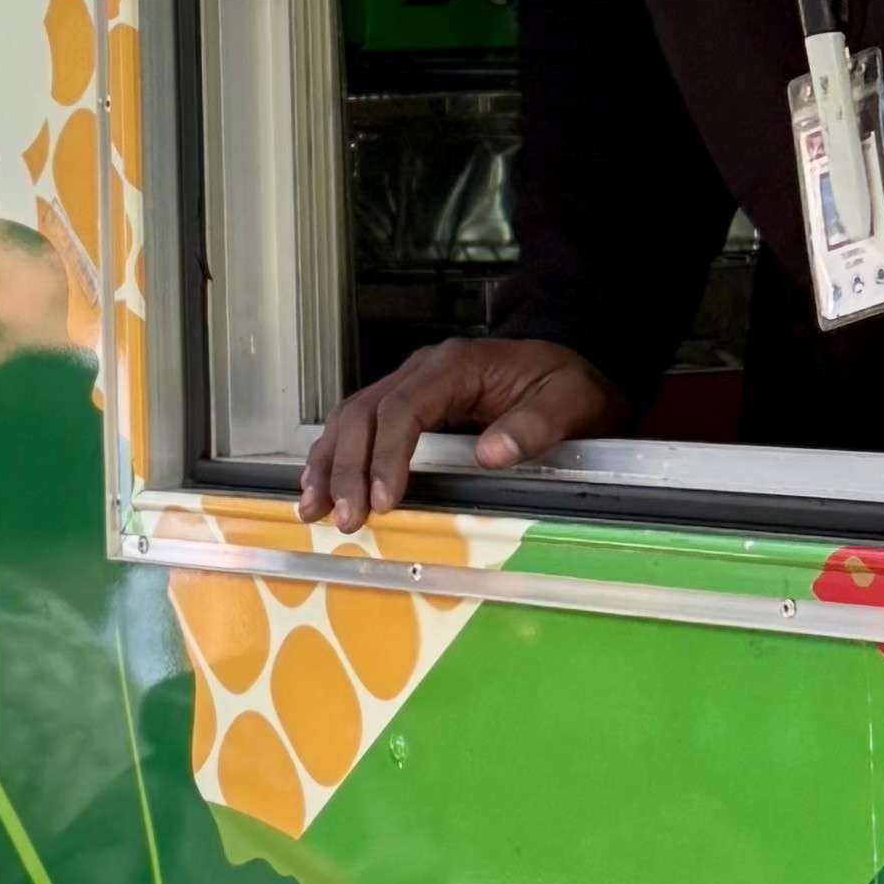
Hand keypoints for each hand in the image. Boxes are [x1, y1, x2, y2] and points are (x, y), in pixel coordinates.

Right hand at [295, 334, 607, 527]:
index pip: (404, 407)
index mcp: (457, 365)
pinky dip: (334, 455)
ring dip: (330, 464)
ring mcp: (410, 384)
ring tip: (314, 508)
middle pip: (365, 413)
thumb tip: (491, 453)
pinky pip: (358, 424)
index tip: (385, 499)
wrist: (566, 369)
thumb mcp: (570, 401)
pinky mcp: (406, 403)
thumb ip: (535, 424)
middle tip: (345, 518)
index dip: (387, 455)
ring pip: (351, 418)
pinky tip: (318, 483)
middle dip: (348, 468)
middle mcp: (423, 369)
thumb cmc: (566, 385)